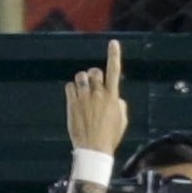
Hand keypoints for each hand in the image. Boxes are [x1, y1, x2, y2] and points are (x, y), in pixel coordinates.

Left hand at [66, 40, 127, 154]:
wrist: (93, 149)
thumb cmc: (110, 137)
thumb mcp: (122, 120)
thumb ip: (119, 104)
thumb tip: (115, 97)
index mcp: (113, 97)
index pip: (114, 70)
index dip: (114, 55)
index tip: (113, 43)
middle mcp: (98, 94)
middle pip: (94, 71)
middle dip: (93, 74)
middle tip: (92, 84)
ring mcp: (84, 98)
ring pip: (80, 76)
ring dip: (81, 81)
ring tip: (83, 92)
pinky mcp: (72, 104)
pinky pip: (69, 87)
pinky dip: (72, 89)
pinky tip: (75, 99)